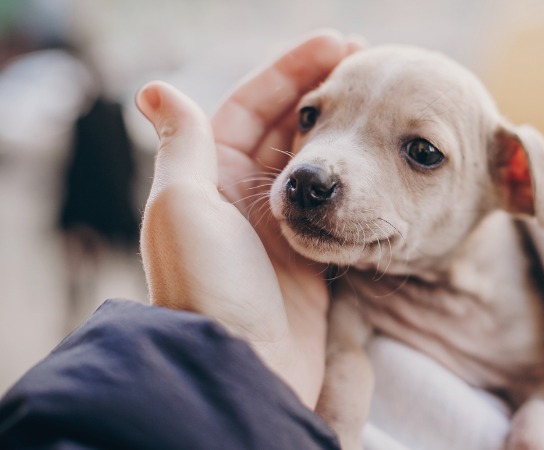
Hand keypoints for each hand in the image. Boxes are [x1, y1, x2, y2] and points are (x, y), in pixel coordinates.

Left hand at [136, 30, 361, 408]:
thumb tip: (154, 87)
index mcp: (209, 176)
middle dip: (323, 92)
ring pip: (316, 163)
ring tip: (377, 97)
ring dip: (341, 129)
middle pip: (288, 129)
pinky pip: (334, 202)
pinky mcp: (311, 254)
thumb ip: (183, 144)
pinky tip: (376, 154)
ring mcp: (280, 226)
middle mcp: (242, 197)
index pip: (252, 107)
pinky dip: (352, 176)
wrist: (245, 364)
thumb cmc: (209, 285)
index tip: (336, 42)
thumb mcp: (183, 205)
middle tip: (368, 61)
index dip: (291, 72)